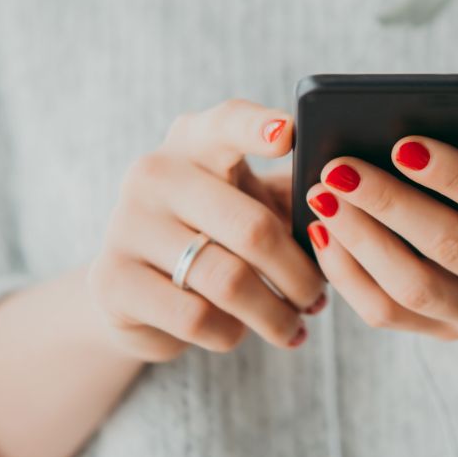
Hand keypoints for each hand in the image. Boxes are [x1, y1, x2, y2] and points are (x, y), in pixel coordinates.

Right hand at [86, 100, 324, 360]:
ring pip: (228, 281)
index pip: (228, 123)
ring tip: (292, 326)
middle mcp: (155, 173)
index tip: (290, 134)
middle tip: (318, 299)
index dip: (259, 129)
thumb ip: (292, 196)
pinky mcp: (112, 279)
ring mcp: (127, 224)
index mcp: (194, 141)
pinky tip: (239, 332)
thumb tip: (345, 206)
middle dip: (298, 274)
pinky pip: (196, 317)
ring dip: (273, 313)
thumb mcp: (250, 204)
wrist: (134, 290)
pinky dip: (230, 332)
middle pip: (252, 228)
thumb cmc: (216, 234)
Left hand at [303, 128, 457, 339]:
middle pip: (452, 251)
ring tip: (322, 198)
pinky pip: (389, 314)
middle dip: (389, 205)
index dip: (453, 176)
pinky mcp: (449, 335)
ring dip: (359, 242)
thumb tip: (457, 151)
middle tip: (339, 169)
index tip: (402, 144)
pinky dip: (349, 274)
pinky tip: (324, 233)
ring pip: (413, 291)